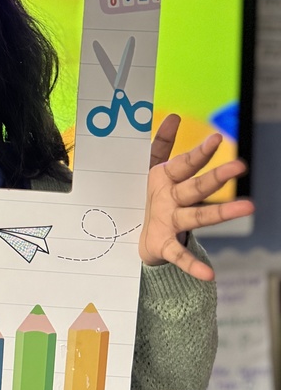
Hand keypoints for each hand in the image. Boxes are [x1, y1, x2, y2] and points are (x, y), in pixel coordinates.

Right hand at [140, 113, 254, 280]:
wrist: (139, 234)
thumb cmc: (155, 197)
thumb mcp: (155, 169)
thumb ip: (162, 143)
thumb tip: (174, 116)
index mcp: (165, 179)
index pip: (186, 163)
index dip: (200, 152)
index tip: (216, 139)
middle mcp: (167, 198)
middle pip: (195, 186)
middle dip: (217, 176)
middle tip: (239, 165)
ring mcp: (166, 222)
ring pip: (197, 216)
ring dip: (221, 213)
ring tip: (249, 206)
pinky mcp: (165, 246)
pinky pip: (180, 256)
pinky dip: (193, 266)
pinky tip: (210, 273)